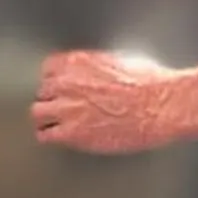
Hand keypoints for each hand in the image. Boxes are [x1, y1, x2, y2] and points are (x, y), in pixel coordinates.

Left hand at [33, 51, 180, 154]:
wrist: (161, 106)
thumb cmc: (151, 83)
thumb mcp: (122, 60)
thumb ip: (99, 66)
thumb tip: (99, 71)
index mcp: (78, 62)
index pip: (48, 68)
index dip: (55, 80)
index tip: (59, 88)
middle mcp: (67, 82)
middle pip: (42, 91)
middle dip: (52, 99)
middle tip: (61, 107)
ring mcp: (67, 108)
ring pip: (37, 113)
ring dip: (46, 118)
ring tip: (52, 124)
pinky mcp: (73, 133)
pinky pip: (46, 136)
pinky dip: (49, 137)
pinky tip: (56, 138)